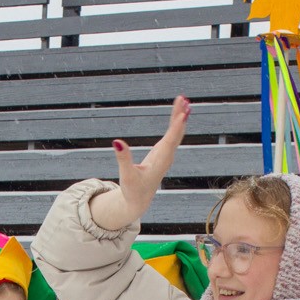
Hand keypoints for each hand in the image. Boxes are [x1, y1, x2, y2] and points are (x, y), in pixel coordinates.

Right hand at [89, 96, 190, 232]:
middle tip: (183, 99)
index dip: (177, 127)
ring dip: (179, 116)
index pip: (171, 141)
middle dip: (180, 116)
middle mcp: (167, 156)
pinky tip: (178, 112)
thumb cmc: (132, 190)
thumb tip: (116, 141)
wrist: (139, 200)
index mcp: (160, 161)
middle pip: (176, 133)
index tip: (183, 113)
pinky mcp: (163, 152)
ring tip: (183, 100)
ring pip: (176, 132)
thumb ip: (123, 158)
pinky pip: (172, 134)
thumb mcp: (126, 175)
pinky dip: (175, 122)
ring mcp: (167, 153)